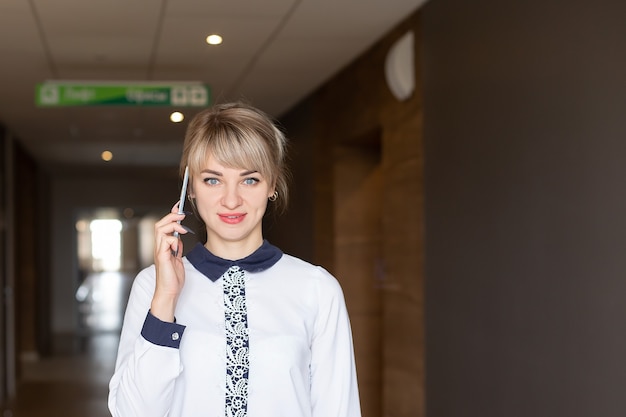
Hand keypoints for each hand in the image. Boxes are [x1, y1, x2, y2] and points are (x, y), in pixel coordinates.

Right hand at [151, 201, 187, 321]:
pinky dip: (174, 240)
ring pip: (160, 230)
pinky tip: (178, 246)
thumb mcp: (178, 259)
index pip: (163, 225)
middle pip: (160, 224)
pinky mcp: (162, 257)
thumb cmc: (173, 278)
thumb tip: (179, 238)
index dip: (171, 215)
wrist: (169, 292)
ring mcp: (159, 252)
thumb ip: (177, 248)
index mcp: (163, 246)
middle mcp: (159, 247)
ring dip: (173, 225)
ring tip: (183, 229)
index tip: (179, 207)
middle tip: (182, 216)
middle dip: (171, 216)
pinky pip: (165, 242)